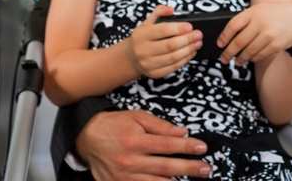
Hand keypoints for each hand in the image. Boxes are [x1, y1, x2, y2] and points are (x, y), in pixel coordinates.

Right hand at [76, 109, 210, 179]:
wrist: (86, 138)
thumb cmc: (114, 125)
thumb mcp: (136, 117)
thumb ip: (160, 126)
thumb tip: (182, 133)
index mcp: (135, 141)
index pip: (167, 145)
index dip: (187, 147)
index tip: (202, 148)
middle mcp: (130, 161)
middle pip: (165, 167)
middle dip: (188, 168)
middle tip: (206, 169)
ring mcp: (124, 177)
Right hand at [127, 6, 201, 78]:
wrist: (131, 58)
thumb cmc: (143, 38)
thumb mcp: (147, 22)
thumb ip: (159, 12)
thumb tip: (171, 9)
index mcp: (142, 35)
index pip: (162, 30)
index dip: (178, 28)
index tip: (190, 26)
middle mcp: (143, 50)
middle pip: (170, 45)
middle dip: (187, 40)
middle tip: (198, 34)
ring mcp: (148, 63)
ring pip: (173, 58)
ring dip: (189, 50)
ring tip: (198, 43)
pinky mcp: (154, 73)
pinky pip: (173, 67)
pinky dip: (185, 60)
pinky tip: (191, 53)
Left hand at [217, 3, 291, 64]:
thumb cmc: (274, 15)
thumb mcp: (259, 10)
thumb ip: (245, 20)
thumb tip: (227, 37)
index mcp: (253, 12)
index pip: (233, 25)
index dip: (224, 36)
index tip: (220, 44)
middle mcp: (260, 23)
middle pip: (239, 41)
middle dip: (229, 53)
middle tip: (223, 58)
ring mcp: (268, 35)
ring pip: (248, 51)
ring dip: (240, 58)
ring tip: (236, 61)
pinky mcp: (275, 45)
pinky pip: (259, 55)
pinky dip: (252, 59)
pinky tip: (249, 58)